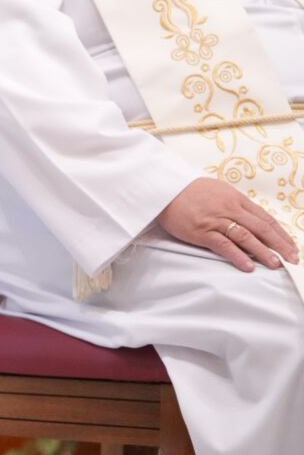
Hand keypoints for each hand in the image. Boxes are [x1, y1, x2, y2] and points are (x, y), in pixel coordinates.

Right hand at [155, 177, 299, 271]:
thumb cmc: (188, 191)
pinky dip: (237, 256)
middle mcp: (229, 209)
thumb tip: (251, 219)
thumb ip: (234, 204)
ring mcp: (215, 220)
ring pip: (246, 237)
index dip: (281, 234)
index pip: (265, 218)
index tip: (292, 246)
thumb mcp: (217, 190)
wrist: (162, 188)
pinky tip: (248, 265)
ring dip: (263, 252)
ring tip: (275, 264)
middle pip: (261, 228)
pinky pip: (223, 245)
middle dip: (280, 245)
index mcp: (235, 198)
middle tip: (293, 259)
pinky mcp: (201, 231)